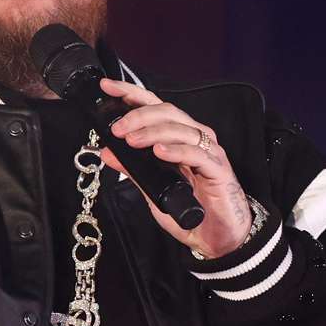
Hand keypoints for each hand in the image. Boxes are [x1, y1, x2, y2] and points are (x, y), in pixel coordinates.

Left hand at [97, 78, 258, 258]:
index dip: (131, 94)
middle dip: (139, 115)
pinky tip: (159, 152)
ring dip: (153, 132)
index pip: (155, 107)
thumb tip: (108, 152)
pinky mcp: (218, 169)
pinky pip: (196, 154)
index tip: (107, 87)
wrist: (218, 237)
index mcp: (179, 137)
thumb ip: (134, 170)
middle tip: (118, 128)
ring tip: (131, 140)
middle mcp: (195, 138)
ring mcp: (208, 152)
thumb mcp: (154, 188)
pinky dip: (175, 150)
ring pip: (180, 129)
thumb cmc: (192, 210)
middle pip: (167, 112)